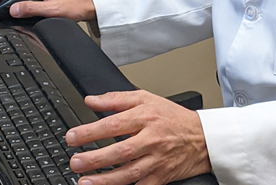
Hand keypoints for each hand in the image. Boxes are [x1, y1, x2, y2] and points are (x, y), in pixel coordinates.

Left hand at [65, 91, 211, 184]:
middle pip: (119, 151)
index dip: (90, 132)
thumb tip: (90, 100)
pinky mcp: (161, 177)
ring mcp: (156, 160)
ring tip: (84, 181)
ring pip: (128, 173)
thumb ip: (116, 99)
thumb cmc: (173, 118)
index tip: (72, 137)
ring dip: (104, 179)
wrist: (203, 138)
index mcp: (145, 117)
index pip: (113, 124)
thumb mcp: (146, 99)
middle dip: (94, 158)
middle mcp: (151, 139)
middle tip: (75, 162)